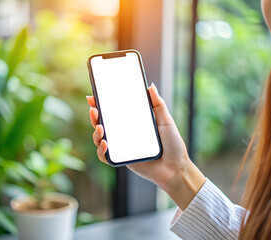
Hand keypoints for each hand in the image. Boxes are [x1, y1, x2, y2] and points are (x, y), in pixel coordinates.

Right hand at [87, 83, 205, 209]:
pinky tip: (105, 144)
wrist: (176, 168)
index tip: (93, 96)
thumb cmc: (173, 145)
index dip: (101, 105)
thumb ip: (158, 104)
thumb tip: (151, 86)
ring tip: (100, 128)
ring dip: (96, 133)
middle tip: (93, 109)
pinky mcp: (122, 160)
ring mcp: (122, 148)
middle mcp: (125, 135)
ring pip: (100, 139)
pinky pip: (105, 157)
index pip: (113, 112)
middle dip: (94, 116)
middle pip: (102, 124)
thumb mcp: (166, 121)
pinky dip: (101, 150)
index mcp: (133, 123)